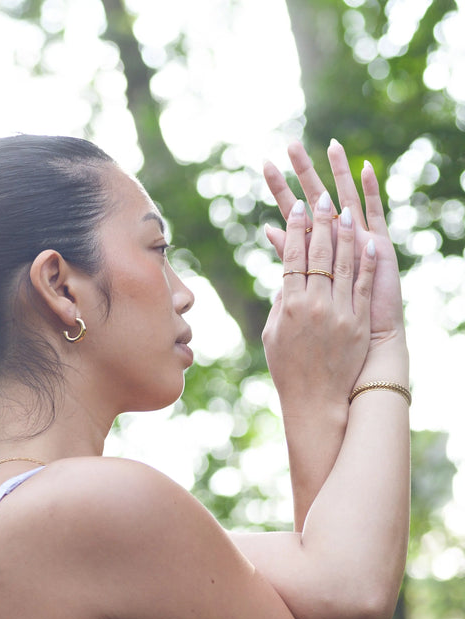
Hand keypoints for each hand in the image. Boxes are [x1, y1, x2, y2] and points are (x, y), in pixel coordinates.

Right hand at [262, 189, 375, 409]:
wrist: (316, 399)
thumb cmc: (288, 368)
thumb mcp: (272, 334)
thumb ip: (280, 303)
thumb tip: (286, 278)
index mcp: (288, 306)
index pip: (291, 257)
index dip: (294, 230)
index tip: (298, 208)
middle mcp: (314, 305)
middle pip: (317, 254)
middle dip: (320, 222)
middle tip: (322, 197)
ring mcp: (339, 313)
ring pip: (344, 264)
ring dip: (345, 234)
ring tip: (346, 210)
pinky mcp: (358, 322)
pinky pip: (363, 285)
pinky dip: (366, 262)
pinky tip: (368, 242)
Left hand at [264, 140, 404, 350]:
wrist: (362, 348)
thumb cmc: (328, 326)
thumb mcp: (300, 291)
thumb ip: (288, 258)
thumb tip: (268, 231)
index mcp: (314, 252)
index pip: (293, 214)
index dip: (280, 191)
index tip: (266, 165)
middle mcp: (336, 241)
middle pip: (316, 199)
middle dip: (303, 173)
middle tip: (290, 144)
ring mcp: (358, 240)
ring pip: (346, 199)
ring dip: (337, 172)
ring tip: (330, 143)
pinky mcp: (379, 247)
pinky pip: (376, 213)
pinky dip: (370, 191)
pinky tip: (364, 167)